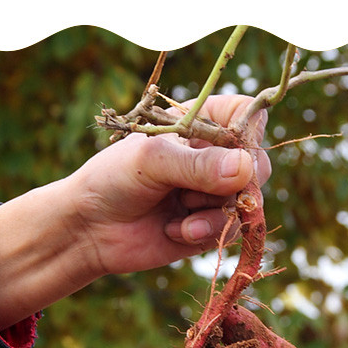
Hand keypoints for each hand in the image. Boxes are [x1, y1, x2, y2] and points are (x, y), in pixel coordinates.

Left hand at [68, 93, 271, 275]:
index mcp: (201, 123)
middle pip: (257, 165)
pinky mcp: (210, 226)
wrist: (89, 229)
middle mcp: (213, 157)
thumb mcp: (152, 160)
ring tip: (180, 212)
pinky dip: (205, 232)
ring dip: (215, 212)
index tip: (235, 151)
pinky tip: (174, 230)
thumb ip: (199, 165)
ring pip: (247, 202)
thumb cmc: (113, 179)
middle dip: (235, 184)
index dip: (250, 133)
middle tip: (200, 190)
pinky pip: (232, 230)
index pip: (249, 114)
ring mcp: (214, 193)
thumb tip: (246, 170)